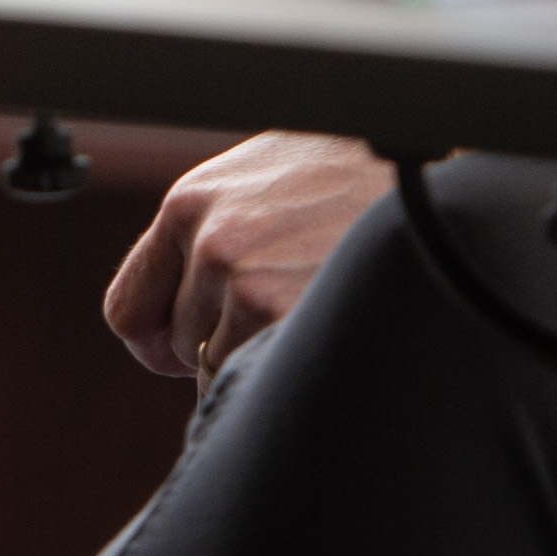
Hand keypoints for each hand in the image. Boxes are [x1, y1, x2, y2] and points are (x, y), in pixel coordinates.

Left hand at [103, 132, 397, 379]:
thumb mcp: (262, 181)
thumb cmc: (351, 177)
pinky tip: (322, 325)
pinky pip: (252, 378)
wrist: (428, 179)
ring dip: (256, 355)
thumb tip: (163, 333)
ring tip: (311, 304)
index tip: (181, 351)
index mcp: (191, 203)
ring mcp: (245, 280)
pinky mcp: (282, 315)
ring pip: (216, 366)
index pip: (128, 307)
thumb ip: (210, 234)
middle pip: (177, 344)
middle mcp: (208, 239)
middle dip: (220, 343)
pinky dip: (281, 370)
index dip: (156, 340)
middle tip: (284, 308)